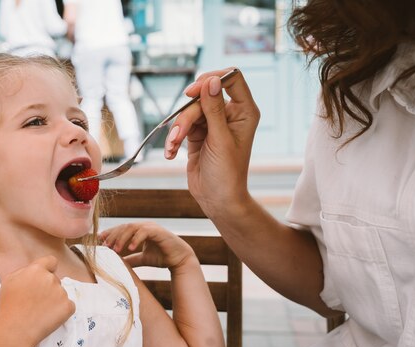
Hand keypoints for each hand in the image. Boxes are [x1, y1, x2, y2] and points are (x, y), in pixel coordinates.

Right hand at [0, 256, 74, 346]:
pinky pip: (68, 306)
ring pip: (61, 293)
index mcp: (37, 270)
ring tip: (39, 312)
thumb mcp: (9, 280)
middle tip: (36, 302)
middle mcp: (51, 278)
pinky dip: (61, 311)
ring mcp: (61, 292)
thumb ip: (25, 271)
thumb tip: (36, 271)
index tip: (45, 278)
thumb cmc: (9, 305)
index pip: (51, 261)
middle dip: (48, 288)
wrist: (15, 329)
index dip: (49, 269)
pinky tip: (48, 317)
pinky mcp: (68, 307)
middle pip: (55, 279)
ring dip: (54, 300)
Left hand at [99, 222, 195, 270]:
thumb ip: (131, 259)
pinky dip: (136, 239)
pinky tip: (130, 248)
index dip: (110, 233)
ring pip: (132, 228)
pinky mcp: (158, 231)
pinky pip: (144, 232)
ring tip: (115, 249)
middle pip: (124, 227)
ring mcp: (151, 227)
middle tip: (105, 246)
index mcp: (140, 230)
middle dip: (113, 236)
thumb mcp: (143, 258)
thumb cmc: (162, 257)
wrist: (179, 260)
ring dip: (122, 238)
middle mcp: (145, 226)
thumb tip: (118, 263)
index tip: (99, 240)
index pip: (122, 229)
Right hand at [164, 69, 259, 216]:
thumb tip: (210, 81)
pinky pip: (182, 126)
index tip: (192, 92)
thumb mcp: (220, 139)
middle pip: (202, 97)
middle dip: (187, 115)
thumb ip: (213, 109)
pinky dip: (174, 138)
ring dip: (177, 130)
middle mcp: (229, 114)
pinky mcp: (198, 135)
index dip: (211, 80)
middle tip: (178, 134)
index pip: (231, 78)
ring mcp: (213, 124)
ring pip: (189, 112)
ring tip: (172, 148)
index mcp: (244, 111)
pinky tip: (171, 153)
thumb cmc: (227, 173)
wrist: (217, 200)